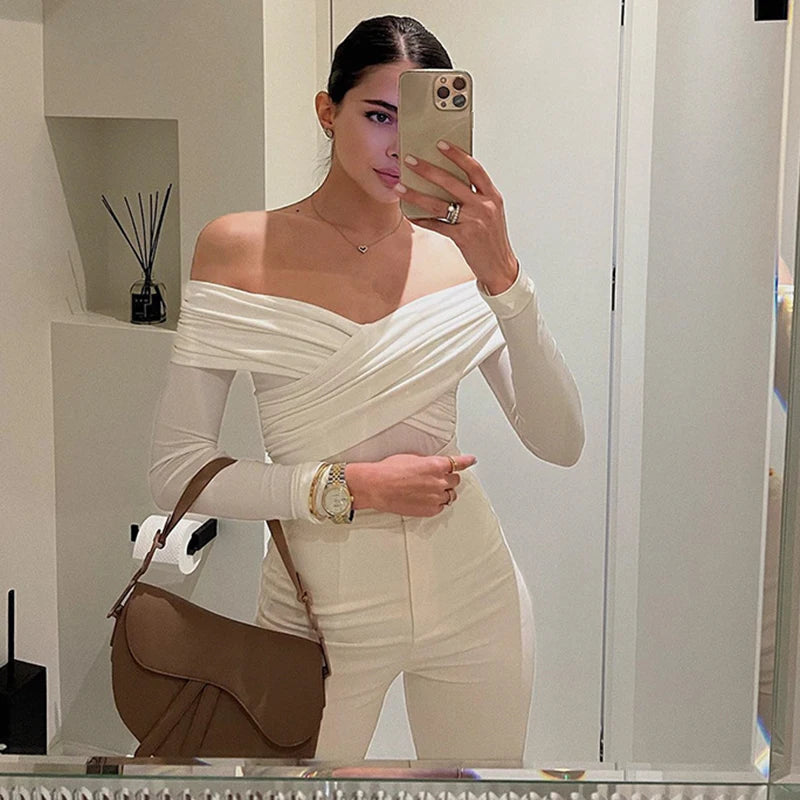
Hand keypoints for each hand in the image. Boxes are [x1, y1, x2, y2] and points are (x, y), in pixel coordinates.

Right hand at [345, 453, 477, 516]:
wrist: (377, 486)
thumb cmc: (389, 470)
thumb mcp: (412, 458)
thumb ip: (428, 462)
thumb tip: (433, 466)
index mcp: (435, 465)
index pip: (458, 463)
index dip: (467, 461)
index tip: (472, 460)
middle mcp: (439, 481)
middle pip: (455, 480)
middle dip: (449, 479)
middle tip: (438, 479)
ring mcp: (435, 497)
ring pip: (450, 495)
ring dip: (443, 492)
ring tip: (429, 491)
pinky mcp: (429, 510)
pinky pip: (440, 507)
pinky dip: (436, 503)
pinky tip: (425, 500)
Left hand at [394, 140, 518, 294]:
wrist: (500, 267)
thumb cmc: (493, 239)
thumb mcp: (491, 212)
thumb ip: (475, 197)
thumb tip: (447, 182)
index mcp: (492, 196)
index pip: (474, 169)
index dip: (457, 155)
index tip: (440, 144)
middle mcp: (484, 206)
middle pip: (451, 182)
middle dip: (428, 169)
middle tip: (411, 160)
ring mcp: (473, 221)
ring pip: (439, 203)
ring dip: (416, 194)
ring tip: (401, 187)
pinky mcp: (463, 237)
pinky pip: (437, 225)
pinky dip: (422, 219)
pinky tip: (410, 214)